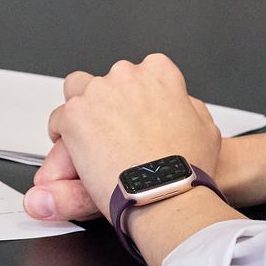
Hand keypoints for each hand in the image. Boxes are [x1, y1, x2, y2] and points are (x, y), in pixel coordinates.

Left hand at [27, 56, 222, 225]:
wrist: (165, 193)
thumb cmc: (186, 168)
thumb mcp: (206, 129)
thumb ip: (190, 109)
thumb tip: (183, 106)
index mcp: (159, 72)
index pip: (140, 71)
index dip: (135, 96)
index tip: (135, 115)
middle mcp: (126, 76)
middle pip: (107, 80)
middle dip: (108, 103)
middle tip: (114, 133)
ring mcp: (98, 93)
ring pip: (77, 91)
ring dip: (83, 111)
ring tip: (91, 139)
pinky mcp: (75, 115)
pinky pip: (59, 119)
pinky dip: (64, 134)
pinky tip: (77, 153)